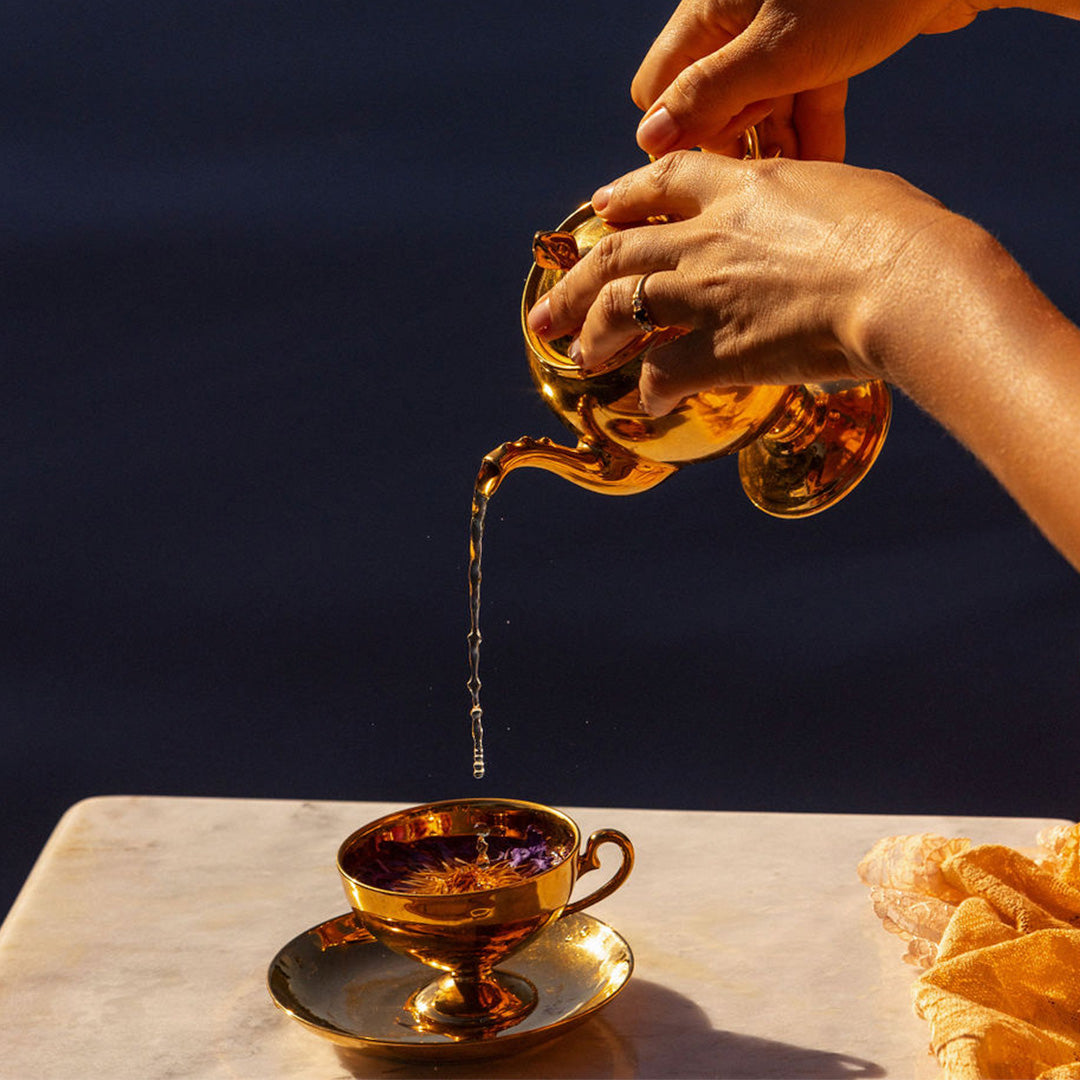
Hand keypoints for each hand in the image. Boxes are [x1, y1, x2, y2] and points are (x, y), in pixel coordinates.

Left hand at [526, 151, 952, 413]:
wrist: (904, 282)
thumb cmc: (902, 235)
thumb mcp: (847, 194)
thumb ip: (805, 209)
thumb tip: (807, 227)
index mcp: (741, 188)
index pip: (664, 182)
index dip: (624, 195)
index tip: (599, 208)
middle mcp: (706, 237)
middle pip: (616, 252)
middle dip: (574, 281)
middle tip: (547, 307)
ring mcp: (703, 293)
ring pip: (618, 310)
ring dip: (590, 334)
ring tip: (576, 354)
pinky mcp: (715, 350)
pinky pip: (662, 375)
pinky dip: (650, 392)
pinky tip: (646, 405)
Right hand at [631, 0, 983, 160]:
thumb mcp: (777, 53)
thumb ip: (710, 95)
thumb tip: (651, 138)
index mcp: (707, 14)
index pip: (659, 90)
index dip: (679, 132)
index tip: (712, 166)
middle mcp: (736, 21)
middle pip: (708, 102)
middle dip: (735, 143)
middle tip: (764, 174)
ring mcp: (781, 32)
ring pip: (759, 105)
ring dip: (777, 146)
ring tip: (799, 188)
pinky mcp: (825, 42)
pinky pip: (801, 97)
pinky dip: (811, 131)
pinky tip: (826, 172)